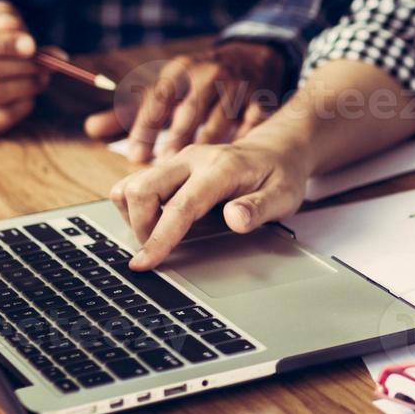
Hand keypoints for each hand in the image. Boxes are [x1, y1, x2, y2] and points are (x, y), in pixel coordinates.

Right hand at [0, 0, 46, 136]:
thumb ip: (4, 16)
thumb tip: (9, 24)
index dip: (5, 44)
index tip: (32, 46)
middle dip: (22, 66)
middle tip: (45, 63)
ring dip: (26, 85)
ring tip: (42, 76)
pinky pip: (0, 116)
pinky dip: (23, 105)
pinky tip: (31, 94)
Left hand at [86, 41, 285, 162]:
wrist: (250, 57)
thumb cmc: (199, 81)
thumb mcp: (166, 88)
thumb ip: (130, 111)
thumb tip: (92, 128)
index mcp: (180, 71)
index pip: (158, 98)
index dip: (146, 127)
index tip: (135, 155)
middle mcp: (208, 74)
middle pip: (189, 109)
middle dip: (175, 139)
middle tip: (162, 169)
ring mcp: (237, 85)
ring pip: (221, 118)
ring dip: (207, 147)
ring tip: (192, 179)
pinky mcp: (261, 98)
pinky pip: (252, 121)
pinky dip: (243, 141)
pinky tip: (234, 162)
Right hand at [109, 137, 308, 269]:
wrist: (276, 150)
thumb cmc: (280, 175)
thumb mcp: (283, 197)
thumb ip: (259, 209)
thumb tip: (235, 219)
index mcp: (221, 168)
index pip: (181, 206)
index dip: (160, 237)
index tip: (144, 263)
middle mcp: (192, 158)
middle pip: (142, 189)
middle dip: (141, 227)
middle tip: (159, 250)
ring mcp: (178, 160)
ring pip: (131, 185)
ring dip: (135, 217)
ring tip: (160, 234)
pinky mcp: (169, 165)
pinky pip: (135, 183)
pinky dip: (136, 206)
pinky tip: (158, 220)